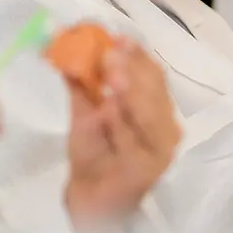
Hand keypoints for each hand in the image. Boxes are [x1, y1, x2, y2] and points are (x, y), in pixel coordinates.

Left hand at [65, 38, 180, 232]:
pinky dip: (123, 126)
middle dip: (133, 70)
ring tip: (112, 79)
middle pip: (157, 90)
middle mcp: (166, 124)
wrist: (89, 193)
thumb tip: (67, 44)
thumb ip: (82, 80)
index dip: (138, 55)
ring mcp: (160, 148)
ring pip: (151, 115)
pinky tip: (109, 111)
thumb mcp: (85, 109)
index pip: (154, 74)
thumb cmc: (93, 151)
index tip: (118, 39)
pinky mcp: (149, 169)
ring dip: (131, 94)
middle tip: (111, 55)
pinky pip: (136, 144)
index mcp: (155, 105)